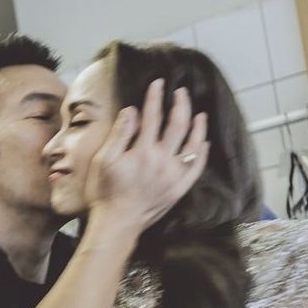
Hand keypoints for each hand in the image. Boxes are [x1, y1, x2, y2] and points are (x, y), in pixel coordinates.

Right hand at [86, 79, 208, 231]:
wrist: (117, 224)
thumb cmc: (105, 192)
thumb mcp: (104, 160)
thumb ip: (120, 134)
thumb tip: (132, 111)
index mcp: (142, 151)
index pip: (152, 116)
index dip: (156, 97)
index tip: (158, 83)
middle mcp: (162, 161)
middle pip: (177, 125)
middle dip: (180, 104)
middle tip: (181, 91)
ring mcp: (173, 176)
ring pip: (192, 145)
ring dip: (197, 126)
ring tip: (199, 113)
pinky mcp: (178, 189)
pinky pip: (195, 168)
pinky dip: (200, 154)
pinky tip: (203, 143)